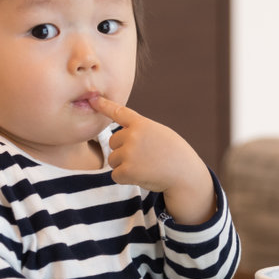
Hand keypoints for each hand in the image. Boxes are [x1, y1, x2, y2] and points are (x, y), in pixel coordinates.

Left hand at [90, 96, 214, 223]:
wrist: (185, 174)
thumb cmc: (176, 155)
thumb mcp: (160, 134)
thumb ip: (141, 132)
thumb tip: (121, 137)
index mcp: (142, 124)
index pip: (119, 112)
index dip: (104, 105)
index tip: (93, 100)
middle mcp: (133, 135)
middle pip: (113, 142)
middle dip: (123, 151)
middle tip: (144, 157)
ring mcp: (129, 152)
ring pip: (113, 160)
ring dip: (124, 166)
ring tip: (145, 167)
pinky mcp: (127, 170)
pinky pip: (116, 175)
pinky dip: (126, 179)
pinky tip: (142, 176)